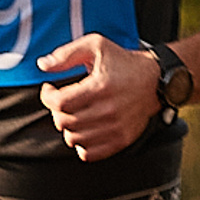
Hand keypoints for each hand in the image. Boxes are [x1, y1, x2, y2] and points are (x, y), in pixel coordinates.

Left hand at [37, 35, 157, 161]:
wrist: (157, 80)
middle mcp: (108, 110)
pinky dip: (81, 144)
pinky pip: (90, 153)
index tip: (49, 90)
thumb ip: (67, 54)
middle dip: (56, 111)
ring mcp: (116, 127)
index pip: (59, 103)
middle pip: (64, 122)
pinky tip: (84, 130)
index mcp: (100, 87)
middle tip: (62, 102)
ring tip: (74, 114)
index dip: (47, 97)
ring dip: (68, 127)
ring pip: (73, 139)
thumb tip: (42, 65)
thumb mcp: (96, 46)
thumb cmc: (124, 62)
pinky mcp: (122, 139)